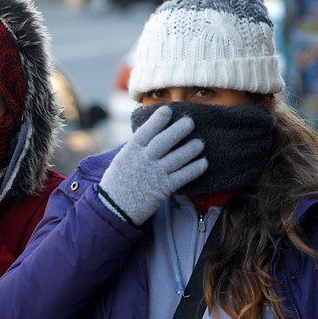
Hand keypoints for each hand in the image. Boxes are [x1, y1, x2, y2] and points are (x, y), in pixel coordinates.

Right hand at [99, 105, 206, 225]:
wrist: (114, 208)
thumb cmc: (116, 183)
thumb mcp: (121, 160)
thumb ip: (136, 148)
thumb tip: (150, 135)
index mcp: (131, 151)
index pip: (146, 131)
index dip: (158, 120)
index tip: (168, 110)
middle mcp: (144, 160)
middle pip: (164, 141)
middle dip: (179, 130)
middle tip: (190, 122)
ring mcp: (154, 174)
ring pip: (177, 157)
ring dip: (191, 149)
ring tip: (200, 143)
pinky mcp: (164, 189)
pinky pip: (183, 176)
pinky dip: (194, 169)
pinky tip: (203, 163)